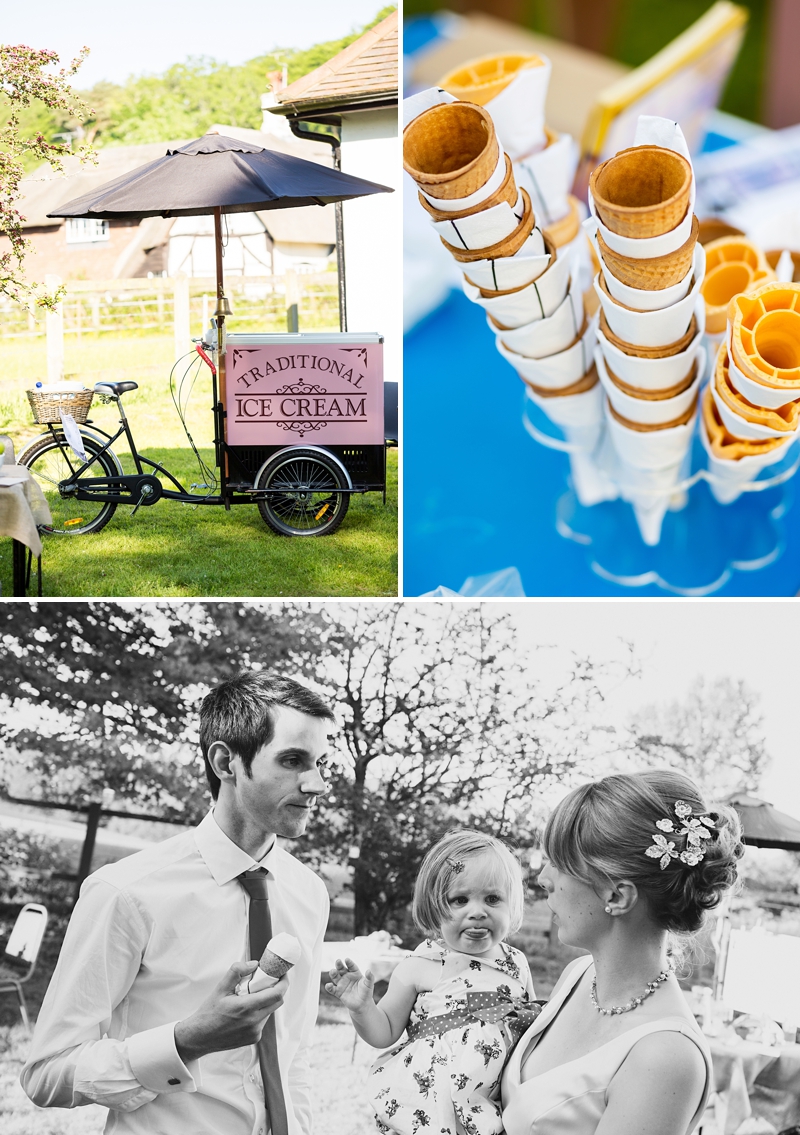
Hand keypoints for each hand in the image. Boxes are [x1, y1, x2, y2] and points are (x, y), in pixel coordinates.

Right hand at [174, 962, 288, 1062]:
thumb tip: (254, 964)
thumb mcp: (220, 988)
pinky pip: (263, 1021)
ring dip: (266, 1002)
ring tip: (251, 997)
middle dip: (276, 989)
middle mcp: (253, 1022)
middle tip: (267, 981)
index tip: (282, 974)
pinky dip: (259, 1013)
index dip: (283, 982)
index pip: (276, 994)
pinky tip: (246, 1011)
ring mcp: (255, 1032)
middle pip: (277, 1002)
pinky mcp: (254, 1039)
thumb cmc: (209, 1014)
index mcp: (246, 1008)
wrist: (200, 1037)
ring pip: (270, 1011)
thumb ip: (237, 972)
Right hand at [325, 957, 374, 1012]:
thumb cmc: (366, 992)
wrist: (362, 1005)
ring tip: (333, 971)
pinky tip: (328, 985)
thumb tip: (369, 970)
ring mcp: (342, 984)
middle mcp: (347, 976)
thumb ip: (369, 977)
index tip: (347, 959)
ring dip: (333, 973)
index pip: (351, 966)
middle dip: (339, 965)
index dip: (349, 963)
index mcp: (355, 973)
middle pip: (341, 969)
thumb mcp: (369, 984)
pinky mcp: (338, 992)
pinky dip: (329, 987)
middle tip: (338, 961)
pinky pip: (332, 989)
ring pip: (335, 977)